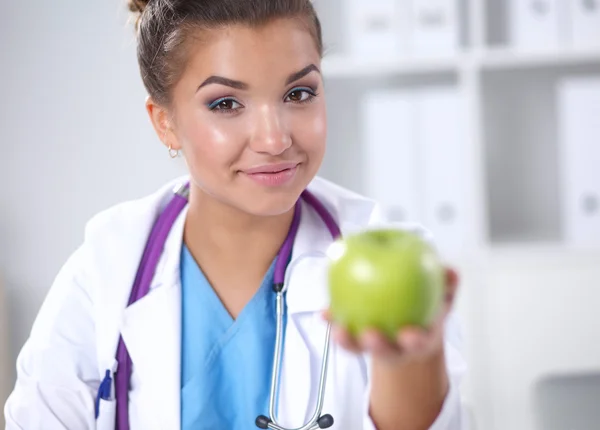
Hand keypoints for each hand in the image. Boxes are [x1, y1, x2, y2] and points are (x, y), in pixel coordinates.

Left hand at [323, 268, 458, 364]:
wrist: (410, 325)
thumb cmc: (425, 307)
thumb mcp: (441, 295)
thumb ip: (447, 283)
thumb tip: (451, 270)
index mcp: (418, 339)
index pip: (418, 343)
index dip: (413, 341)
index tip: (409, 334)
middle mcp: (395, 348)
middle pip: (386, 352)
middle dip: (378, 346)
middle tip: (370, 333)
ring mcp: (373, 346)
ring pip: (359, 348)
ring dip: (348, 340)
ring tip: (338, 328)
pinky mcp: (355, 340)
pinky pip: (343, 332)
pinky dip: (334, 322)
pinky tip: (324, 313)